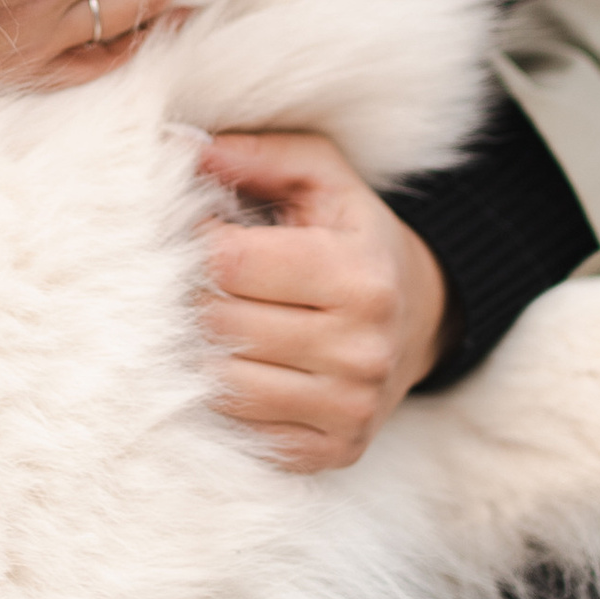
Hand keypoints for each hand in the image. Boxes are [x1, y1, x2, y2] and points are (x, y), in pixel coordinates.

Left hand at [198, 129, 451, 472]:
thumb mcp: (323, 177)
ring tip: (201, 317)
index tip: (189, 229)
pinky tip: (226, 362)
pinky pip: (240, 429)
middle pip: (219, 324)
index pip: (229, 261)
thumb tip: (179, 147)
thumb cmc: (352, 237)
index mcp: (360, 277)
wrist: (420, 319)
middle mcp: (362, 350)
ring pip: (220, 384)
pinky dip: (216, 398)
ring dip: (194, 349)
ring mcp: (349, 409)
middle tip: (181, 275)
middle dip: (186, 295)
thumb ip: (258, 153)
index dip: (191, 240)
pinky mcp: (331, 451)